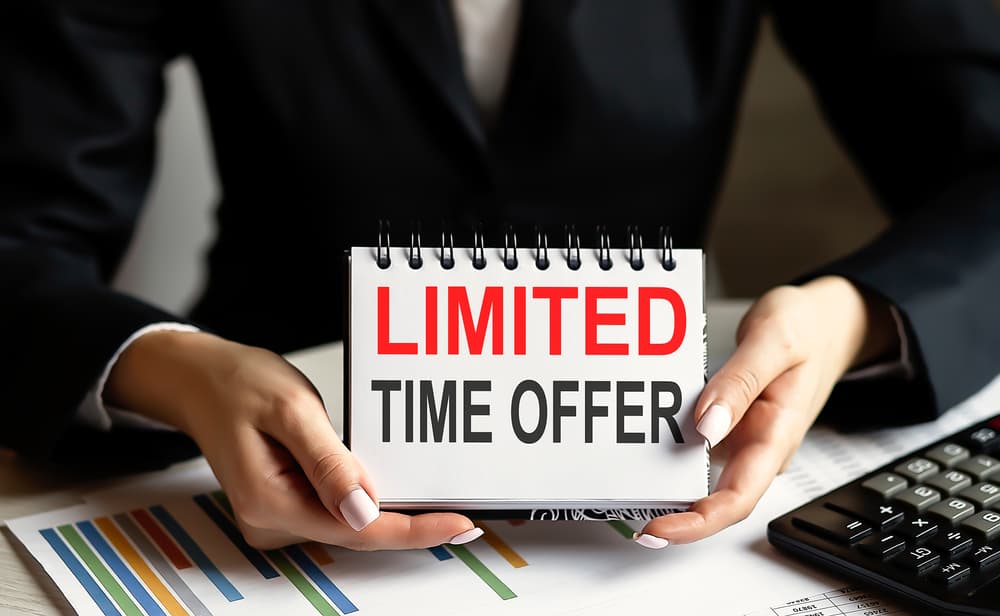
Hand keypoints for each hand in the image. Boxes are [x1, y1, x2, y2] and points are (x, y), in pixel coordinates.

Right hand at [105, 331, 481, 549]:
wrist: (200, 379)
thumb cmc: (237, 384)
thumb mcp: (291, 410)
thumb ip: (328, 461)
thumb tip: (362, 509)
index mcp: (269, 501)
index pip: (357, 530)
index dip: (413, 530)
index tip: (459, 524)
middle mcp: (271, 520)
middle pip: (357, 531)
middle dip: (410, 522)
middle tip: (464, 508)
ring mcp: (276, 516)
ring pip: (349, 522)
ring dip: (389, 509)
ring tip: (436, 496)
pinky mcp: (285, 504)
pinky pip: (335, 508)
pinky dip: (365, 496)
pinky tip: (394, 484)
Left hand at [633, 276, 898, 548]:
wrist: (828, 322)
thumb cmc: (807, 329)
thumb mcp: (774, 341)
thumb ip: (740, 383)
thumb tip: (707, 425)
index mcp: (777, 435)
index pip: (738, 499)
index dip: (696, 523)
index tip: (658, 529)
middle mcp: (760, 447)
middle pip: (716, 500)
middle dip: (673, 517)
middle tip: (629, 517)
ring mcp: (746, 439)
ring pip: (703, 478)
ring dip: (667, 491)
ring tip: (626, 490)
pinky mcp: (732, 426)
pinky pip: (697, 448)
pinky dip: (668, 454)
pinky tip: (641, 449)